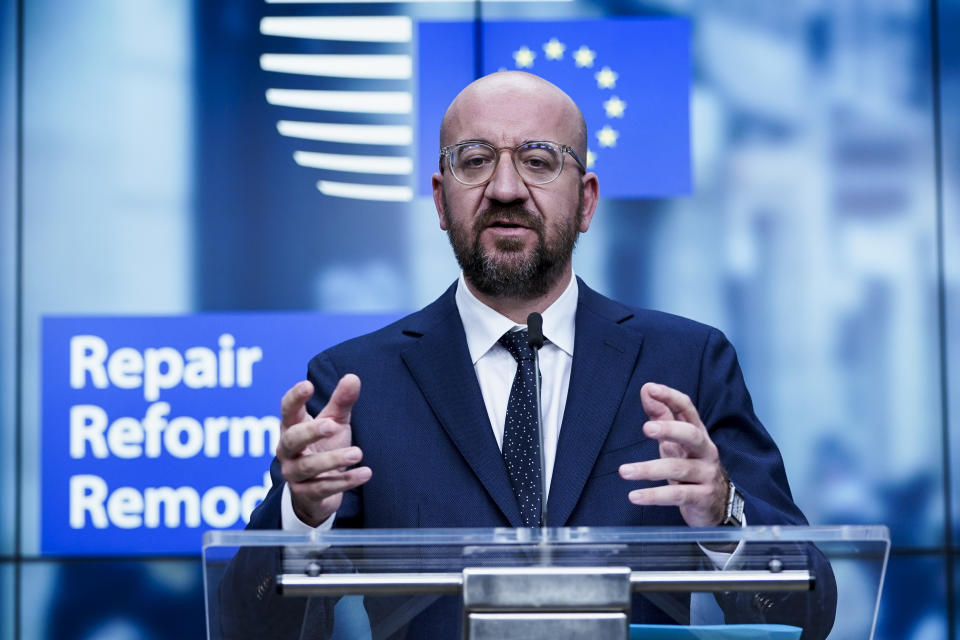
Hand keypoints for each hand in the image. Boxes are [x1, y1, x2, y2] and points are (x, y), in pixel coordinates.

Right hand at [277, 374, 371, 526]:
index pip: (287, 410)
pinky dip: (345, 481)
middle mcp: (287, 451)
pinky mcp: (306, 495)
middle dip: (311, 432)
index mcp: (291, 427)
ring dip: (333, 459)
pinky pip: (323, 488)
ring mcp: (294, 473)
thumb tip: (353, 377)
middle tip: (332, 425)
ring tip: (358, 453)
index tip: (308, 385)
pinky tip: (365, 473)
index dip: (295, 398)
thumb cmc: (324, 447)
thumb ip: (342, 402)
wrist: (316, 491)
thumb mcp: (334, 423)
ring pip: (308, 466)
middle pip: (292, 440)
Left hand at [618, 382, 728, 526]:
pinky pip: (677, 495)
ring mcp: (706, 474)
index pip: (687, 409)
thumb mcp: (675, 441)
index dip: (671, 397)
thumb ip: (661, 416)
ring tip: (624, 471)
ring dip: (649, 469)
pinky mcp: (702, 497)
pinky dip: (654, 496)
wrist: (716, 504)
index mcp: (698, 433)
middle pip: (692, 435)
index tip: (651, 388)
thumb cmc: (690, 465)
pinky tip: (634, 496)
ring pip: (679, 468)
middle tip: (646, 427)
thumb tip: (647, 389)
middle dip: (670, 429)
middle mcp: (706, 451)